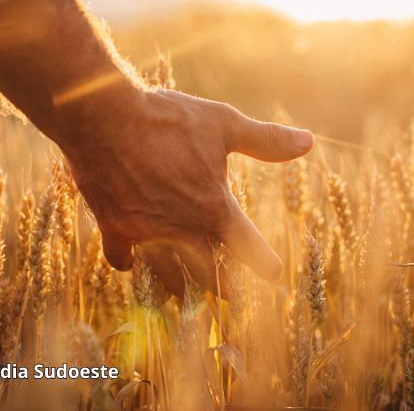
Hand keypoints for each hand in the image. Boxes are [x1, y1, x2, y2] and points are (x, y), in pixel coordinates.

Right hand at [55, 82, 313, 295]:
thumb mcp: (224, 124)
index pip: (248, 247)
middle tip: (231, 297)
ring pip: (168, 275)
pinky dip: (130, 263)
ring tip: (187, 295)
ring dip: (181, 286)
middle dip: (222, 288)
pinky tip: (133, 261)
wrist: (105, 116)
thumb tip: (309, 142)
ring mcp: (146, 234)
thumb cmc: (168, 119)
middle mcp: (183, 231)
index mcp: (214, 208)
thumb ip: (266, 141)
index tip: (275, 274)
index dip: (264, 262)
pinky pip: (123, 259)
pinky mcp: (114, 229)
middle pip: (208, 275)